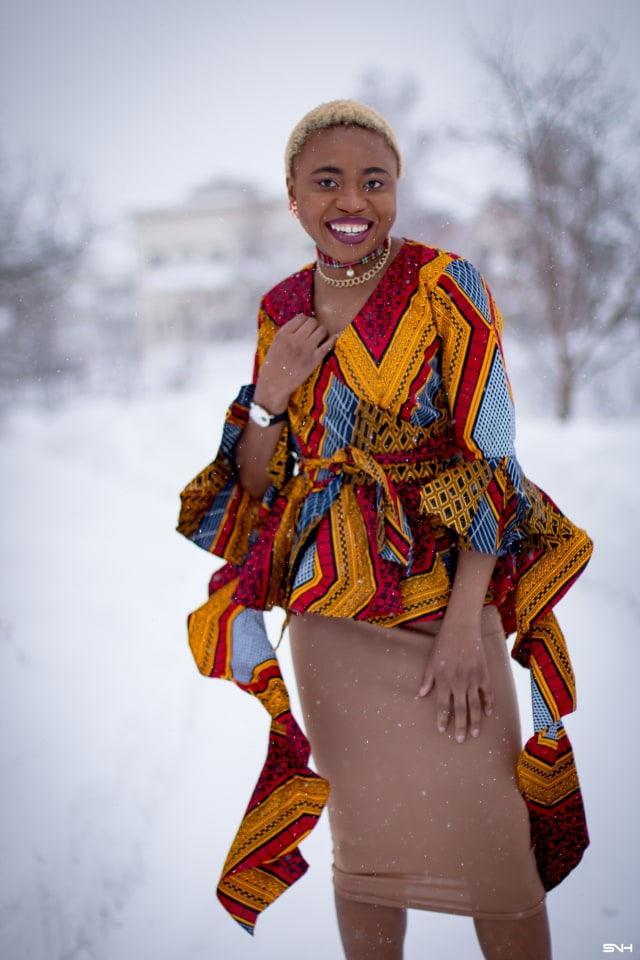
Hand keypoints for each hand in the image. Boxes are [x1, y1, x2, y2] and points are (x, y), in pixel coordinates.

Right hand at [255, 314, 336, 412]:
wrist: (274, 385)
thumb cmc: (273, 365)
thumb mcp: (275, 344)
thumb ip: (288, 333)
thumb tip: (303, 324)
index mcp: (283, 334)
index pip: (301, 317)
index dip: (306, 321)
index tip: (307, 328)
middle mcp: (295, 339)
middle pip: (313, 322)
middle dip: (315, 326)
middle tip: (314, 334)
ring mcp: (306, 349)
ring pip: (322, 330)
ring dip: (323, 333)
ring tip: (320, 339)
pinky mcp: (315, 359)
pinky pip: (328, 344)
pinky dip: (332, 341)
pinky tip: (331, 341)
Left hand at [418, 618, 493, 742]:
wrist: (462, 629)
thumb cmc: (443, 644)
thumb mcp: (431, 661)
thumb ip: (427, 679)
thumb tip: (420, 695)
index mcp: (443, 680)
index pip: (442, 705)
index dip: (442, 719)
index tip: (442, 730)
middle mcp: (458, 683)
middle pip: (460, 710)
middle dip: (459, 727)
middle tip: (460, 740)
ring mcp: (472, 679)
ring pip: (475, 705)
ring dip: (475, 721)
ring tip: (474, 734)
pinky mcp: (484, 674)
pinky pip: (488, 693)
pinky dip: (489, 704)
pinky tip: (489, 714)